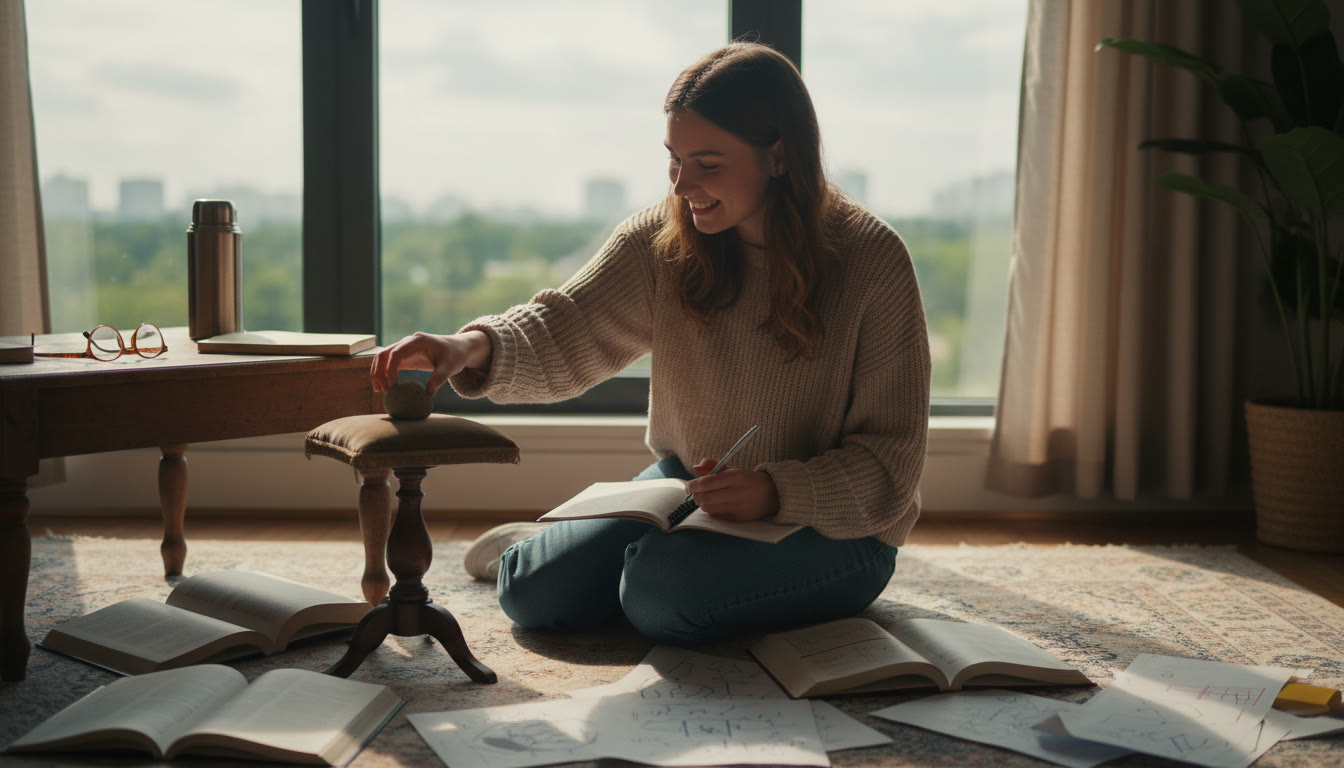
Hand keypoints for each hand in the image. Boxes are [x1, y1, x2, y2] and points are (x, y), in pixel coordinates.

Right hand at [369, 330, 491, 395]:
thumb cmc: (455, 356)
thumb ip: (439, 379)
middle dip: (379, 371)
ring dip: (378, 372)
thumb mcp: (450, 368)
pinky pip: (389, 363)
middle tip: (381, 390)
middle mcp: (407, 342)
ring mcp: (404, 348)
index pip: (396, 353)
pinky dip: (384, 374)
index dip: (390, 369)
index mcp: (417, 341)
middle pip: (384, 353)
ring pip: (382, 358)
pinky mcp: (405, 356)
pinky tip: (385, 388)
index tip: (392, 386)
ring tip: (380, 390)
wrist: (458, 348)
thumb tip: (428, 395)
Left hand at [685, 459, 779, 521]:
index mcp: (735, 477)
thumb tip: (696, 467)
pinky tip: (715, 504)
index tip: (688, 485)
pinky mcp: (738, 518)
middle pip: (704, 497)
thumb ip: (713, 465)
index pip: (706, 483)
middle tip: (695, 492)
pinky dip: (711, 510)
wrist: (771, 494)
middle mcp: (737, 493)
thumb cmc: (747, 480)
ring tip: (705, 497)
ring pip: (708, 508)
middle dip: (695, 495)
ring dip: (702, 503)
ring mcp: (738, 507)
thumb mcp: (732, 469)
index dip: (693, 485)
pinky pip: (716, 516)